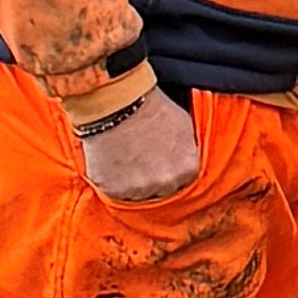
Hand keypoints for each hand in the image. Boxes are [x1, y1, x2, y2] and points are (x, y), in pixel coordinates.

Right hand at [79, 86, 198, 200]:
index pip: (183, 181)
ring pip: (138, 194)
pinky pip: (115, 192)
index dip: (169, 169)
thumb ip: (187, 148)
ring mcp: (141, 189)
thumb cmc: (149, 106)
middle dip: (152, 178)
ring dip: (132, 181)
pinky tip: (110, 160)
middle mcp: (167, 183)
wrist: (116, 103)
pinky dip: (112, 180)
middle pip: (162, 190)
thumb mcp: (183, 124)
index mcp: (187, 169)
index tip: (158, 159)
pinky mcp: (115, 191)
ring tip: (123, 156)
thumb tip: (186, 157)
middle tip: (139, 156)